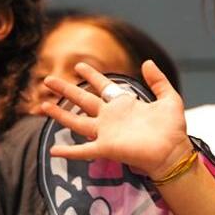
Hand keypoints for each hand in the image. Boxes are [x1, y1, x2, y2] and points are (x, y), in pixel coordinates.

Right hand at [40, 60, 193, 179]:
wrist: (172, 152)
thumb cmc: (172, 128)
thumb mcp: (169, 98)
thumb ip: (158, 80)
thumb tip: (147, 62)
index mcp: (124, 104)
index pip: (103, 86)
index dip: (91, 75)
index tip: (78, 65)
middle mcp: (110, 117)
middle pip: (82, 100)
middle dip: (65, 90)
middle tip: (48, 79)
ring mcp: (106, 132)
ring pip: (76, 121)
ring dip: (59, 114)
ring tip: (41, 105)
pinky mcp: (106, 148)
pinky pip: (82, 150)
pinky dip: (68, 151)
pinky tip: (53, 150)